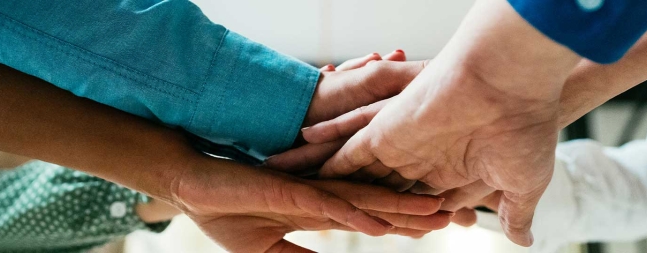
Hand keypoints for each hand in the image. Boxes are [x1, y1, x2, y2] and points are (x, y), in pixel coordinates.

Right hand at [169, 154, 451, 251]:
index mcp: (320, 207)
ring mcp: (306, 191)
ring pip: (363, 199)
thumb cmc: (225, 210)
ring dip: (399, 208)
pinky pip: (325, 204)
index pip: (371, 215)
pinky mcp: (286, 190)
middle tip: (458, 214)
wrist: (189, 183)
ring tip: (437, 212)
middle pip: (378, 203)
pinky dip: (353, 215)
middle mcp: (322, 194)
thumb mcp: (268, 248)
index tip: (439, 225)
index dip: (405, 220)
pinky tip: (379, 224)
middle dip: (416, 211)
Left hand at [289, 0, 580, 245]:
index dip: (401, 225)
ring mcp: (403, 143)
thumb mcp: (523, 184)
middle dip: (353, 207)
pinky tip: (300, 179)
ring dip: (326, 186)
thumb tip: (526, 241)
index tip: (380, 235)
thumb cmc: (525, 129)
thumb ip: (515, 213)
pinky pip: (346, 151)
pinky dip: (324, 164)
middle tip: (320, 220)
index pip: (419, 208)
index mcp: (453, 172)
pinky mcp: (386, 129)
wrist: (512, 81)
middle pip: (380, 192)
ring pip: (356, 173)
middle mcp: (423, 158)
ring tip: (298, 198)